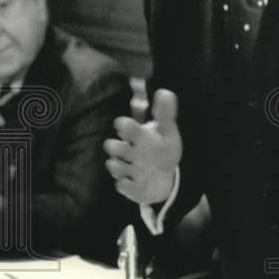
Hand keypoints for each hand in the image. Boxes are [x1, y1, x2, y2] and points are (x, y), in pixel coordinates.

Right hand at [103, 89, 181, 204]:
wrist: (163, 177)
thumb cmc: (161, 150)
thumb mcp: (168, 132)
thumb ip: (165, 114)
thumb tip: (165, 92)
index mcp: (136, 136)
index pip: (123, 126)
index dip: (123, 125)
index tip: (126, 125)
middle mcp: (127, 151)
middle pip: (111, 146)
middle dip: (119, 148)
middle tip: (133, 150)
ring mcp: (126, 169)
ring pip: (113, 166)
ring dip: (123, 167)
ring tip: (138, 168)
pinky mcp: (128, 186)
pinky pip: (121, 186)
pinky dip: (127, 184)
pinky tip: (138, 181)